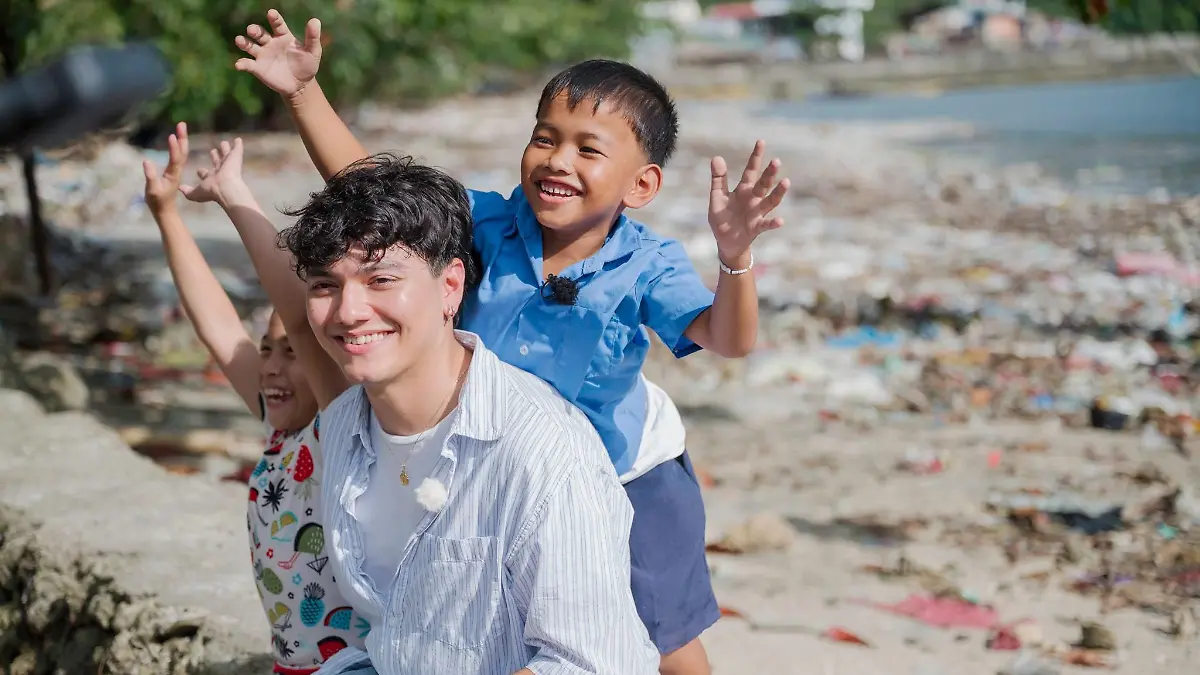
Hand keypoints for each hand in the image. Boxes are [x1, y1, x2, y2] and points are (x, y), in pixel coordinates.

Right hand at [143, 121, 188, 215]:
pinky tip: (177, 140)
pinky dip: (178, 146)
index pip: (175, 159)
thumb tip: (146, 161)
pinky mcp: (173, 171)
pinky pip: (178, 156)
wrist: (165, 211)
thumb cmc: (157, 202)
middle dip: (182, 138)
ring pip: (182, 153)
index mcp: (173, 175)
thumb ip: (150, 177)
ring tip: (181, 127)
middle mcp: (177, 171)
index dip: (174, 148)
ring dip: (182, 140)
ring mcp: (176, 171)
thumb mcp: (152, 190)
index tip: (172, 136)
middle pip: (182, 152)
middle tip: (182, 123)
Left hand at [180, 138, 248, 207]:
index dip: (202, 172)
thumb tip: (179, 188)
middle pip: (216, 162)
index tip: (199, 170)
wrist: (226, 187)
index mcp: (210, 178)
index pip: (205, 173)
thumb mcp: (196, 193)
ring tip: (223, 143)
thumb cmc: (211, 190)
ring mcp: (228, 163)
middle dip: (214, 157)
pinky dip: (238, 144)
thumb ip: (188, 191)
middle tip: (212, 151)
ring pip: (226, 154)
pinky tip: (238, 140)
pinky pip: (237, 149)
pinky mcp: (236, 157)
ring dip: (225, 149)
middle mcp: (220, 170)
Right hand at [234, 9, 321, 97]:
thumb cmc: (307, 65)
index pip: (277, 24)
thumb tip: (315, 20)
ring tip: (239, 40)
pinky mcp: (258, 68)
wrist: (301, 85)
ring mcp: (262, 55)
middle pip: (260, 33)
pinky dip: (242, 64)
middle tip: (252, 30)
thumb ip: (313, 37)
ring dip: (243, 42)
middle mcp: (270, 43)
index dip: (274, 18)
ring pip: (249, 45)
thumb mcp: (313, 52)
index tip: (271, 13)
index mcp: (283, 36)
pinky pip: (248, 64)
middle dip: (255, 30)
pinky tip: (239, 65)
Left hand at [707, 140, 789, 264]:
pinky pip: (767, 224)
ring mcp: (757, 213)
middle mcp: (753, 199)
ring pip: (770, 200)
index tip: (761, 142)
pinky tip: (780, 221)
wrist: (725, 242)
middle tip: (776, 161)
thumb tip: (717, 157)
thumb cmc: (722, 218)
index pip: (751, 170)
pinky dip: (774, 223)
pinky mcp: (757, 227)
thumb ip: (718, 179)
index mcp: (743, 189)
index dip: (756, 157)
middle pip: (763, 183)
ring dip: (778, 192)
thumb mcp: (717, 197)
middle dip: (770, 173)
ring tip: (786, 182)